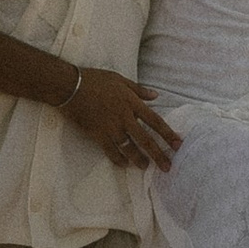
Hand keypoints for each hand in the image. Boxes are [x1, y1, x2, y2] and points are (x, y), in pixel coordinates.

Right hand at [60, 65, 180, 172]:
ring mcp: (111, 127)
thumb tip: (156, 96)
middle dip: (158, 154)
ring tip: (145, 167)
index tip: (178, 145)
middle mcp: (124, 117)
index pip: (155, 121)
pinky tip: (123, 164)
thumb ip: (139, 90)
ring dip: (138, 159)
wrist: (70, 86)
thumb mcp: (120, 79)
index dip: (168, 134)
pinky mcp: (97, 134)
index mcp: (132, 102)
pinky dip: (117, 159)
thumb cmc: (95, 79)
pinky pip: (110, 151)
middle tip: (167, 167)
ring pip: (128, 148)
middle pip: (145, 139)